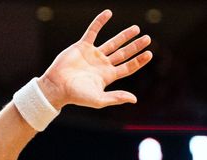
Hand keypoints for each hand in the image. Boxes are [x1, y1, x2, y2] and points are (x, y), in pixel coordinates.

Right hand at [37, 10, 152, 110]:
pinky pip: (93, 31)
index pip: (128, 67)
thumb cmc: (76, 96)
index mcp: (107, 76)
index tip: (149, 53)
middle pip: (123, 53)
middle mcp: (102, 64)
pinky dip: (100, 22)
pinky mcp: (82, 46)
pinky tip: (108, 13)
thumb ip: (116, 98)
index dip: (139, 61)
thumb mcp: (98, 99)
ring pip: (112, 42)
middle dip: (135, 46)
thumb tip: (134, 99)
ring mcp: (93, 54)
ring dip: (124, 35)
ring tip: (136, 28)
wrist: (56, 86)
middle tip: (148, 38)